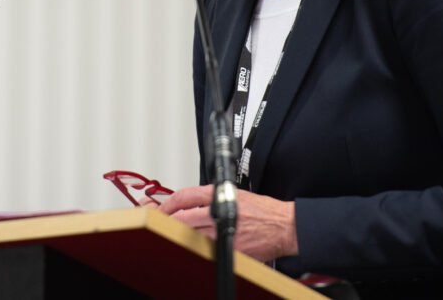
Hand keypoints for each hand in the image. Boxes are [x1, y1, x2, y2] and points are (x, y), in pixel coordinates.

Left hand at [156, 185, 298, 261]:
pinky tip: (194, 246)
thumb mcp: (236, 194)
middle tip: (159, 221)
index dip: (168, 202)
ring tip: (172, 233)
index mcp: (221, 196)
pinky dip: (198, 247)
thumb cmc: (263, 211)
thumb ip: (213, 197)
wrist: (283, 226)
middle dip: (167, 220)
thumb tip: (189, 203)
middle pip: (182, 217)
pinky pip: (207, 248)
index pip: (185, 196)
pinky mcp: (229, 249)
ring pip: (191, 234)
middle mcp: (220, 214)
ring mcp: (223, 233)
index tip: (161, 207)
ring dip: (179, 234)